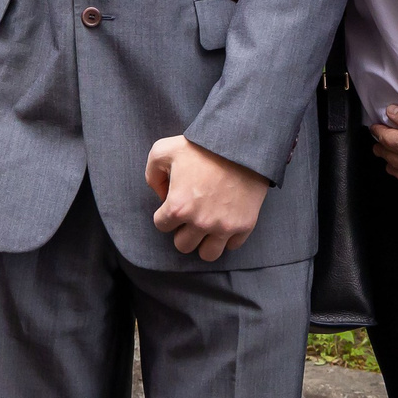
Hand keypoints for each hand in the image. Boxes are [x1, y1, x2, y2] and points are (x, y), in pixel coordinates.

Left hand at [145, 136, 269, 260]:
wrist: (241, 143)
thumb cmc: (201, 146)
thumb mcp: (165, 150)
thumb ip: (152, 173)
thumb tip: (160, 194)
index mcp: (178, 207)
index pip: (161, 226)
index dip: (166, 213)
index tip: (176, 202)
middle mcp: (200, 222)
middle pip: (183, 245)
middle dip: (183, 231)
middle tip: (191, 214)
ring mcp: (224, 226)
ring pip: (208, 254)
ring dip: (204, 242)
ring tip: (207, 225)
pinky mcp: (244, 225)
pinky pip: (232, 246)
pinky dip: (228, 237)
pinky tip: (225, 219)